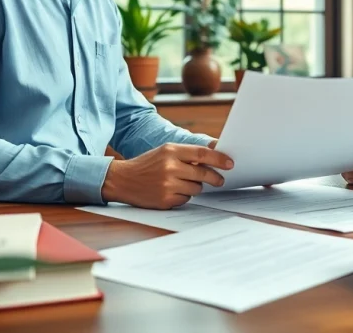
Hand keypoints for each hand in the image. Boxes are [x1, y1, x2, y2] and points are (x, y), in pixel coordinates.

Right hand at [101, 143, 233, 208]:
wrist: (122, 180)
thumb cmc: (147, 165)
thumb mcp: (165, 152)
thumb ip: (187, 155)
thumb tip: (214, 158)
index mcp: (171, 151)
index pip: (202, 154)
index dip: (219, 159)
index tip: (230, 163)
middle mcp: (170, 167)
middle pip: (203, 174)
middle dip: (214, 178)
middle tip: (220, 180)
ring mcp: (167, 185)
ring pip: (196, 189)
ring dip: (195, 187)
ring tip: (183, 183)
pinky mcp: (165, 200)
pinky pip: (186, 200)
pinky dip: (183, 197)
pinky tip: (172, 191)